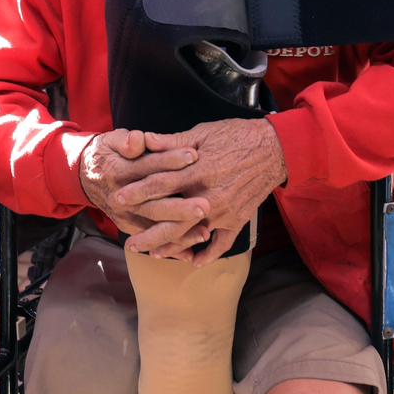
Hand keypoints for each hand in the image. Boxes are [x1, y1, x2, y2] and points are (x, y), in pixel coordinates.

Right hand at [79, 129, 209, 246]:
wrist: (85, 176)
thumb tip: (138, 140)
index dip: (171, 160)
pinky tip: (192, 251)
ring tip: (205, 233)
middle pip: (153, 204)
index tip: (194, 156)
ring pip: (154, 226)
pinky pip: (152, 240)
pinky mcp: (129, 226)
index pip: (148, 166)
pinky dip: (171, 247)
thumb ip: (126, 141)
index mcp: (119, 172)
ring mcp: (124, 216)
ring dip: (179, 232)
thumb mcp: (112, 140)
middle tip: (205, 206)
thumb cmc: (108, 154)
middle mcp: (121, 198)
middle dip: (180, 208)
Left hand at [117, 119, 287, 265]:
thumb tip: (143, 140)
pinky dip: (207, 254)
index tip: (118, 200)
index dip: (137, 193)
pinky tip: (193, 261)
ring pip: (192, 236)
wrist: (275, 149)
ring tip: (152, 253)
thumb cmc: (237, 136)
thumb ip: (172, 142)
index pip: (160, 184)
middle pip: (171, 221)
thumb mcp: (203, 132)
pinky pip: (221, 244)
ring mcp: (224, 212)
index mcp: (197, 171)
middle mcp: (208, 196)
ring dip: (171, 248)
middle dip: (148, 234)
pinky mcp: (238, 220)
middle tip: (129, 243)